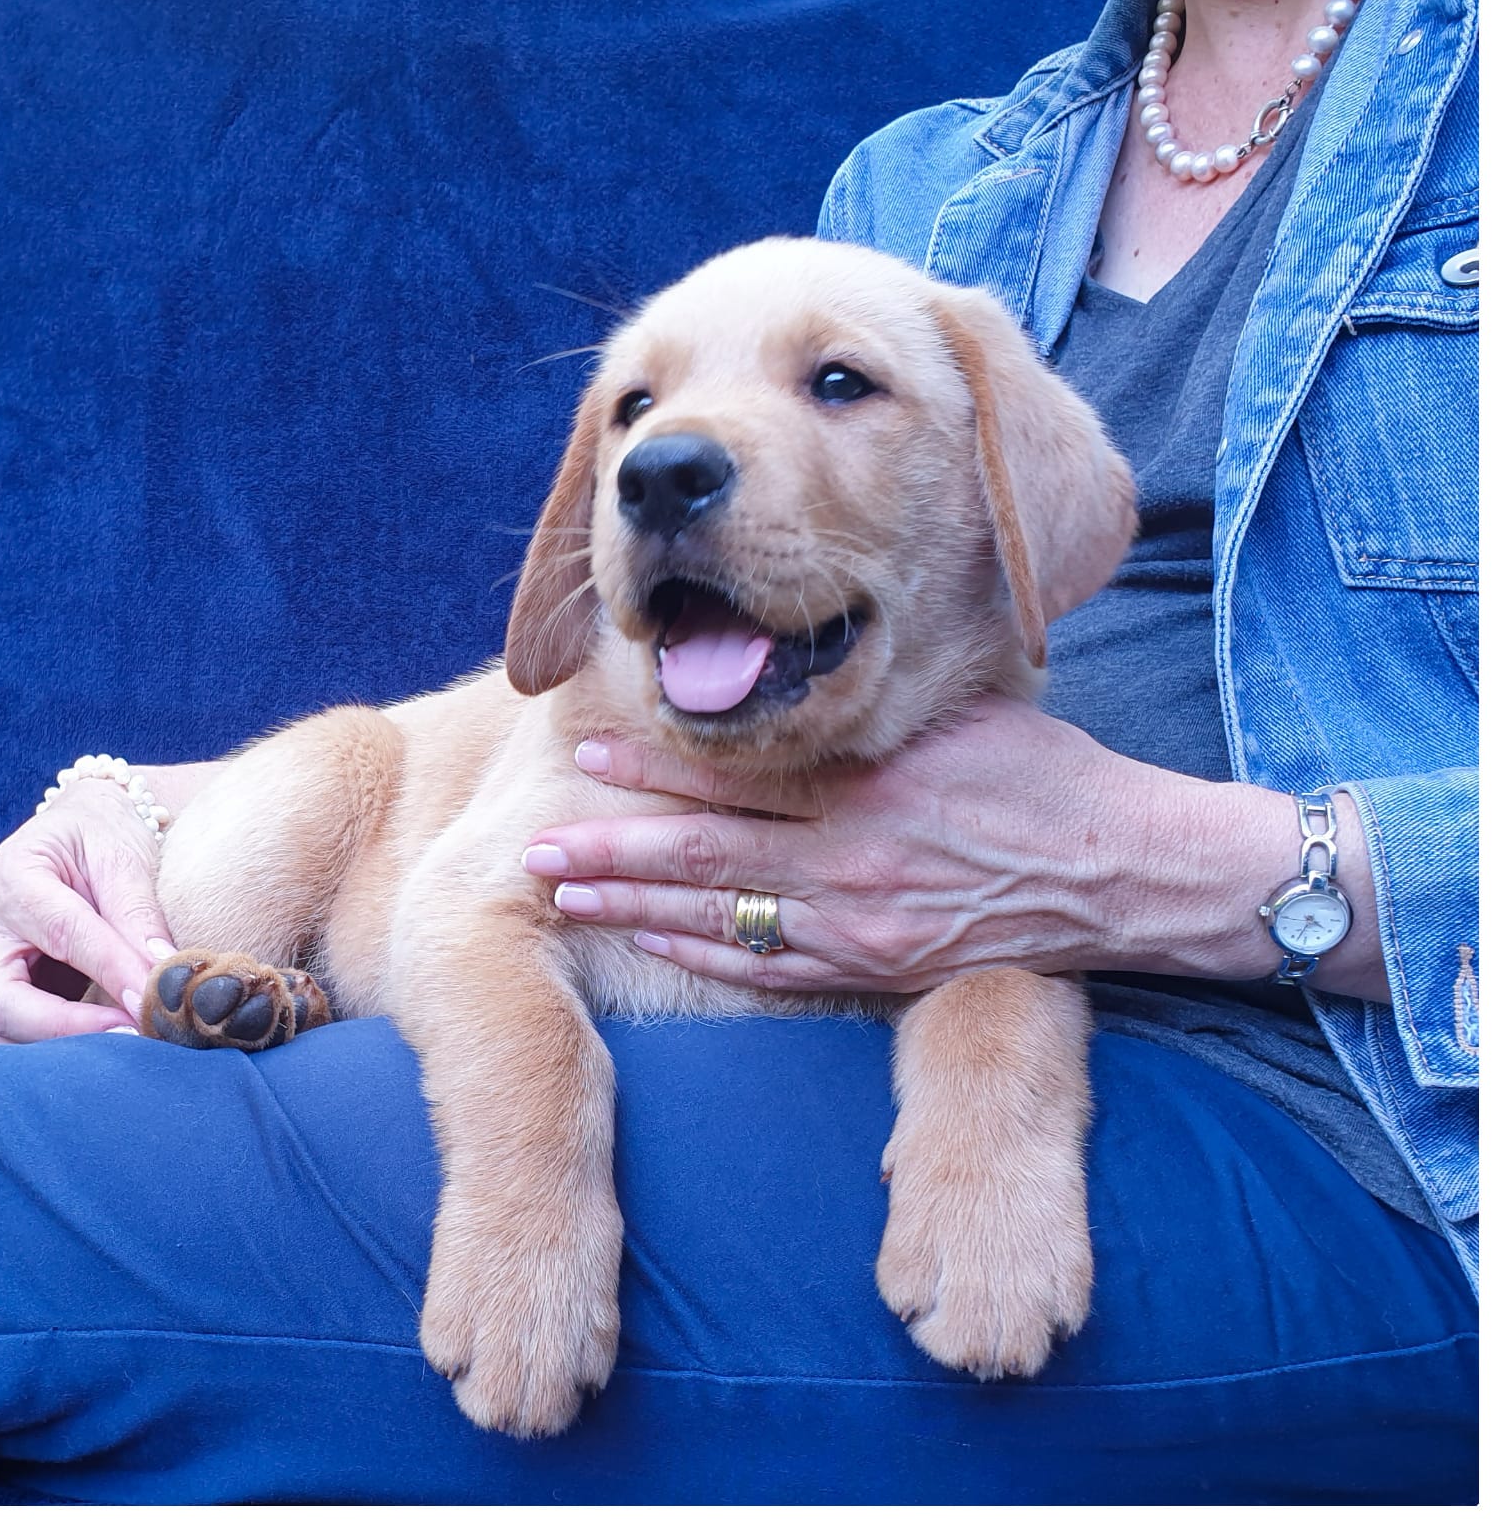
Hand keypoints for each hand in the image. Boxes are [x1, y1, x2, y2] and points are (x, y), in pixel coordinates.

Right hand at [0, 778, 174, 1041]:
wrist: (86, 824)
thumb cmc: (103, 833)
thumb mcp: (125, 858)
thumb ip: (138, 915)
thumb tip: (161, 973)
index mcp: (11, 880)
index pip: (64, 936)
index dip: (111, 973)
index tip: (151, 1001)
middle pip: (2, 1001)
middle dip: (65, 1028)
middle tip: (131, 1034)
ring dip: (50, 1046)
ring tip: (117, 1041)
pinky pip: (5, 1030)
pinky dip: (47, 1045)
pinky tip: (98, 1041)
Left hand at [520, 695, 1388, 999]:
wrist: (1125, 875)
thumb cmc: (1048, 777)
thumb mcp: (962, 716)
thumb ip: (869, 716)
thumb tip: (791, 693)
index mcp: (870, 787)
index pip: (737, 779)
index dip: (654, 772)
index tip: (588, 755)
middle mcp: (854, 862)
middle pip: (705, 858)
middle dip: (612, 852)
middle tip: (536, 845)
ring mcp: (862, 927)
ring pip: (721, 919)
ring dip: (637, 909)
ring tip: (566, 896)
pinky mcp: (877, 969)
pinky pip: (771, 969)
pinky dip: (705, 955)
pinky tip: (651, 946)